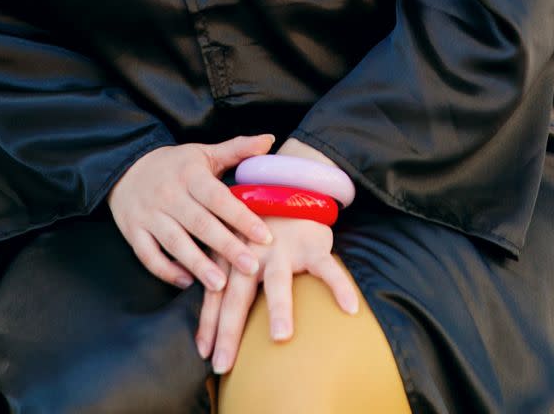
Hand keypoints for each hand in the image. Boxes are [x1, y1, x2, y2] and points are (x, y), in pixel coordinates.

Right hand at [105, 134, 277, 291]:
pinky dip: (166, 270)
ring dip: (198, 264)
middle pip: (200, 223)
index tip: (265, 236)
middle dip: (227, 247)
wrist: (127, 166)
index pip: (218, 198)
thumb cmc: (177, 165)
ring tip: (220, 285)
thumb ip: (238, 149)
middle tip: (252, 267)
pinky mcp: (133, 231)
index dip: (241, 217)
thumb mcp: (205, 153)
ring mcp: (149, 214)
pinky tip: (186, 282)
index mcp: (190, 174)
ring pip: (175, 242)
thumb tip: (269, 140)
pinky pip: (148, 254)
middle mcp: (169, 194)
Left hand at [195, 215, 359, 375]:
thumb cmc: (258, 230)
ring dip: (278, 307)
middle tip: (223, 364)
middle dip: (229, 329)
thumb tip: (206, 327)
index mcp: (231, 254)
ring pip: (279, 280)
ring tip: (280, 337)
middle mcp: (252, 251)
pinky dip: (339, 286)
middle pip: (238, 293)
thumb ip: (223, 279)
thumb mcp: (235, 248)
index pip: (215, 293)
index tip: (203, 354)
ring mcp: (283, 248)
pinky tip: (350, 308)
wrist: (289, 188)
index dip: (208, 323)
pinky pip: (327, 268)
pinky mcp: (312, 245)